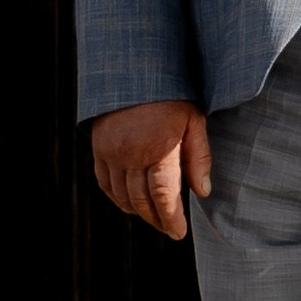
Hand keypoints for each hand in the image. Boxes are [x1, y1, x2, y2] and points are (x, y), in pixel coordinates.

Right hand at [91, 97, 211, 238]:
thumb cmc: (172, 94)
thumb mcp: (194, 120)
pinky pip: (106, 184)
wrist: (134, 69)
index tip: (179, 232)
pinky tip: (131, 203)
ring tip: (155, 217)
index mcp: (159, 147)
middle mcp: (132, 154)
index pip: (163, 196)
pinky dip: (118, 199)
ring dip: (139, 212)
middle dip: (157, 219)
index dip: (171, 219)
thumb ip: (199, 157)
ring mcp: (111, 152)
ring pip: (122, 197)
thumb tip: (202, 192)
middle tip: (169, 228)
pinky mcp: (99, 148)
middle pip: (142, 201)